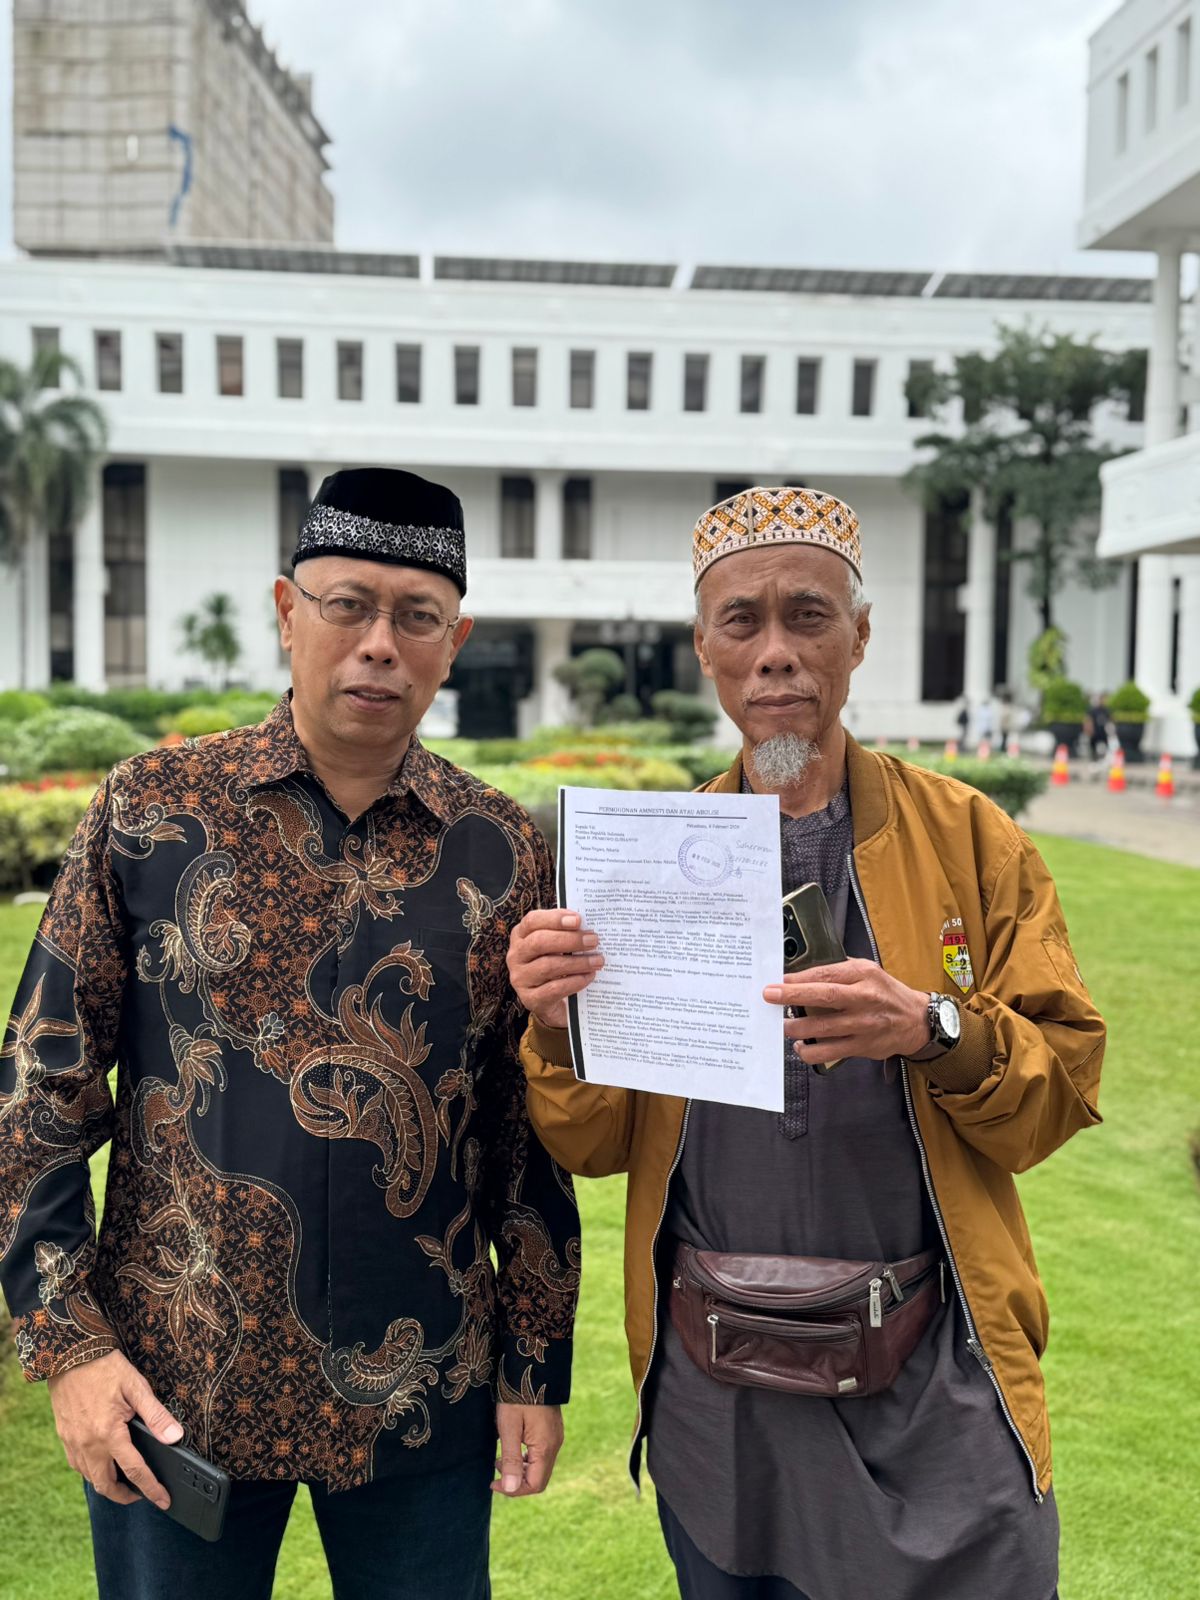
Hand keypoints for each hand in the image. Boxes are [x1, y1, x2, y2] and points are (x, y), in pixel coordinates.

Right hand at [48, 1348, 183, 1509]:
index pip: (134, 1471)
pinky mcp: (64, 1436)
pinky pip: (78, 1464)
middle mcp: (87, 1444)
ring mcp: (72, 1442)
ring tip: (125, 1481)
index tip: (163, 1501)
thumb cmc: (105, 1368)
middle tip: (142, 1495)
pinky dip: (92, 1471)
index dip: (151, 1489)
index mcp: (108, 1433)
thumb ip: (156, 1415)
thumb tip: (175, 1437)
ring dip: (107, 1485)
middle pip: (106, 1485)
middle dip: (125, 1496)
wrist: (69, 1355)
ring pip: (90, 1478)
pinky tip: (103, 1462)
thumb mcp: (137, 1387)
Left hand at [492, 1402, 563, 1496]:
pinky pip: (542, 1453)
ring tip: (500, 1460)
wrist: (534, 1366)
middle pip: (539, 1478)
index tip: (493, 1482)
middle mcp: (555, 1444)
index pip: (535, 1484)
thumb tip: (510, 1488)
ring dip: (521, 1469)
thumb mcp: (509, 1427)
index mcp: (546, 1447)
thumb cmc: (517, 1395)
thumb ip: (511, 1459)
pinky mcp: (552, 1429)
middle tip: (495, 1472)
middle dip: (517, 1481)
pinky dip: (527, 1458)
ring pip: (541, 1466)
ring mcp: (556, 1436)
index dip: (514, 1490)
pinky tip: (512, 1446)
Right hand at [507, 909, 602, 1029]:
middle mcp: (516, 956)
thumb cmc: (556, 966)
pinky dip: (575, 981)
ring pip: (548, 966)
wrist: (551, 1002)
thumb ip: (567, 933)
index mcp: (520, 935)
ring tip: (597, 960)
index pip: (532, 921)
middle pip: (540, 942)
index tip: (578, 920)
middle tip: (593, 941)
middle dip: (570, 940)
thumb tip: (587, 928)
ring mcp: (520, 978)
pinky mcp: (530, 999)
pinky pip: (554, 988)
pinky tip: (589, 977)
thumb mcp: (557, 946)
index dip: (555, 919)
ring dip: (577, 962)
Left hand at [763, 960, 928, 1065]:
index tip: (778, 980)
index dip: (800, 979)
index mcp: (864, 975)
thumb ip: (840, 970)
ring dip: (797, 1027)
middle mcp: (865, 999)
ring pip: (824, 1028)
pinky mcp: (863, 1046)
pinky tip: (800, 1046)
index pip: (827, 975)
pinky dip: (810, 1051)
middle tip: (769, 996)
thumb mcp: (869, 971)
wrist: (916, 1021)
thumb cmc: (886, 992)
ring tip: (782, 1025)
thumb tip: (803, 972)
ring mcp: (864, 1025)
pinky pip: (831, 1052)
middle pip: (824, 997)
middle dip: (792, 997)